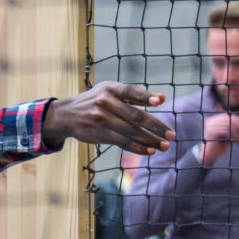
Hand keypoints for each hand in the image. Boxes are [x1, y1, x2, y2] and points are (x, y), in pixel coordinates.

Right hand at [42, 81, 173, 154]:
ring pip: (131, 132)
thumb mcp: (110, 91)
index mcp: (109, 88)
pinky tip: (150, 151)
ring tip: (164, 146)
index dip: (144, 96)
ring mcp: (102, 119)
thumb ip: (135, 95)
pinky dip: (138, 147)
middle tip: (172, 134)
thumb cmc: (95, 101)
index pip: (130, 91)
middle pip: (135, 115)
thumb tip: (162, 98)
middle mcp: (105, 102)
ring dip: (150, 140)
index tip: (159, 101)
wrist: (66, 115)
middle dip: (156, 126)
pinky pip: (123, 142)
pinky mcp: (100, 134)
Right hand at [199, 112, 238, 165]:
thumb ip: (233, 128)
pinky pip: (225, 131)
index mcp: (213, 120)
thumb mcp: (228, 135)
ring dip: (237, 131)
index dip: (238, 120)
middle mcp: (210, 122)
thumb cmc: (219, 145)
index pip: (227, 116)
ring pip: (228, 125)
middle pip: (227, 119)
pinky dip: (233, 135)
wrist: (209, 155)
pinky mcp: (211, 133)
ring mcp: (210, 127)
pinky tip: (237, 139)